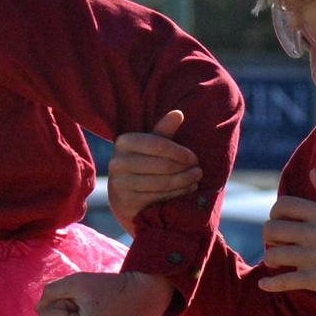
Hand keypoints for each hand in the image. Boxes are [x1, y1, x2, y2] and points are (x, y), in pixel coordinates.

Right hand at [106, 110, 198, 229]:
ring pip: (162, 182)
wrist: (126, 195)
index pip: (158, 144)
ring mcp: (119, 183)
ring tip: (196, 179)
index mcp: (124, 142)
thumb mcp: (153, 146)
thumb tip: (178, 113)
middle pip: (162, 165)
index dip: (180, 152)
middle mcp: (117, 162)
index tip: (194, 158)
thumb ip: (164, 131)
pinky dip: (176, 193)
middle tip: (199, 171)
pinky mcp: (125, 202)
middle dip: (184, 168)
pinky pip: (158, 197)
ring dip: (184, 181)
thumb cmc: (144, 164)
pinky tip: (186, 189)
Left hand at [257, 171, 315, 300]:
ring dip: (270, 258)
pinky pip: (286, 281)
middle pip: (272, 229)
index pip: (284, 205)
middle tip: (276, 241)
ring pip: (274, 255)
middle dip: (268, 235)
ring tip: (276, 261)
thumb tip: (312, 172)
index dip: (275, 211)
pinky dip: (271, 284)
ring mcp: (315, 258)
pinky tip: (265, 283)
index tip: (280, 220)